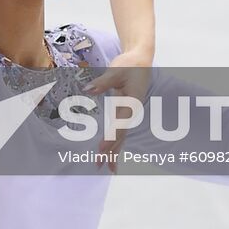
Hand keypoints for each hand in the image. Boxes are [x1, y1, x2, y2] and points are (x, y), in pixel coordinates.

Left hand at [82, 46, 153, 173]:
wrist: (141, 61)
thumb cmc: (130, 65)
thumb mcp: (116, 70)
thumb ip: (103, 82)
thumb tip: (87, 89)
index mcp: (131, 103)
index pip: (120, 124)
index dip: (111, 137)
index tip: (101, 149)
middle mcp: (132, 111)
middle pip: (121, 135)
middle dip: (110, 151)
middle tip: (98, 165)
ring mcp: (129, 113)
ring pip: (121, 135)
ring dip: (113, 151)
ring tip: (106, 167)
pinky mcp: (125, 111)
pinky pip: (120, 130)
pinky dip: (115, 142)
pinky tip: (110, 152)